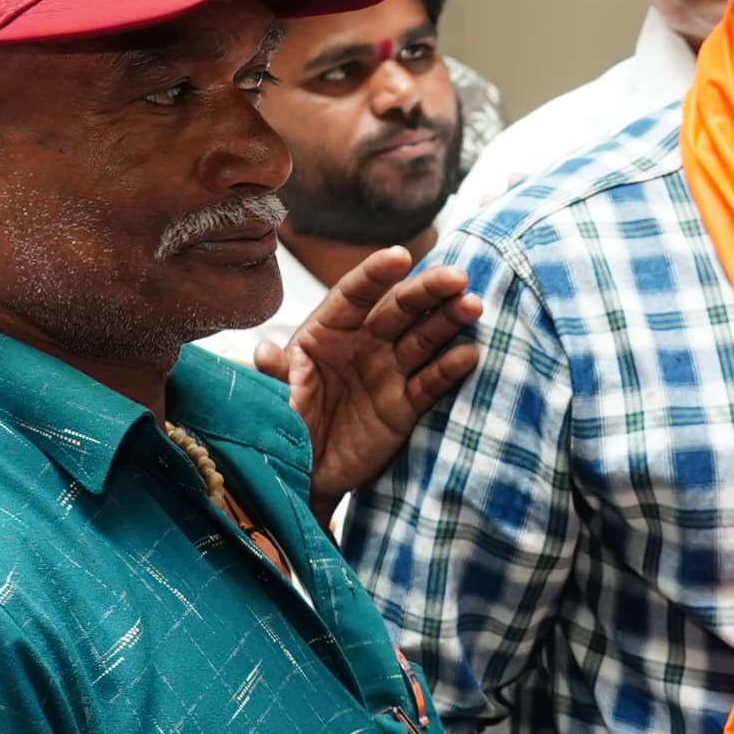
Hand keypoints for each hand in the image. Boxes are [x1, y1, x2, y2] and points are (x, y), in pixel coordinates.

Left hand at [275, 245, 482, 505]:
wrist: (304, 476)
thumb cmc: (284, 430)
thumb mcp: (275, 403)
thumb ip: (276, 377)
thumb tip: (261, 352)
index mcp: (325, 332)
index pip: (353, 295)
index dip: (375, 275)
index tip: (400, 257)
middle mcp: (361, 343)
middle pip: (398, 308)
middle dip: (427, 290)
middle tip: (457, 277)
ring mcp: (387, 371)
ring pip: (422, 338)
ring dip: (448, 320)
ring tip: (472, 306)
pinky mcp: (404, 404)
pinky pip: (430, 381)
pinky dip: (449, 368)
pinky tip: (468, 354)